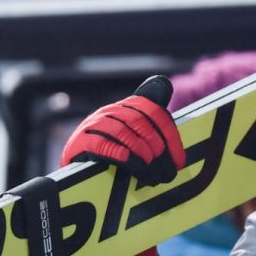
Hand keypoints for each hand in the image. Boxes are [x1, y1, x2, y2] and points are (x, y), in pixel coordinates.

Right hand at [61, 76, 184, 185]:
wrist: (77, 171)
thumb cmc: (113, 154)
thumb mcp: (134, 134)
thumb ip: (151, 116)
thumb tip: (163, 82)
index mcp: (127, 107)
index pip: (154, 112)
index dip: (170, 136)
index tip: (179, 160)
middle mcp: (110, 112)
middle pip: (140, 122)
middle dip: (158, 148)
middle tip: (166, 172)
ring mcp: (92, 125)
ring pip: (123, 132)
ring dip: (142, 154)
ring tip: (151, 173)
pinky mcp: (79, 142)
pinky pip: (102, 144)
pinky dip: (120, 154)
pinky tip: (131, 164)